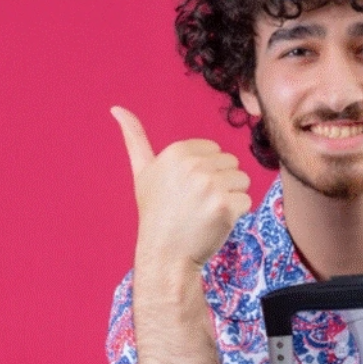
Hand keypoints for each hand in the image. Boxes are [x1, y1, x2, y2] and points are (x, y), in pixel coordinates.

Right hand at [110, 106, 252, 292]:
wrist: (165, 255)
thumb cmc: (156, 213)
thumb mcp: (143, 172)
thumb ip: (134, 138)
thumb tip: (116, 108)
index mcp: (176, 152)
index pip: (215, 151)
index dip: (206, 172)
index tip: (187, 190)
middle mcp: (194, 165)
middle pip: (231, 164)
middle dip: (219, 184)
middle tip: (196, 204)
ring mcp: (211, 185)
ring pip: (242, 181)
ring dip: (229, 198)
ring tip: (206, 213)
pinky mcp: (226, 205)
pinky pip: (246, 200)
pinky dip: (235, 215)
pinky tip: (214, 223)